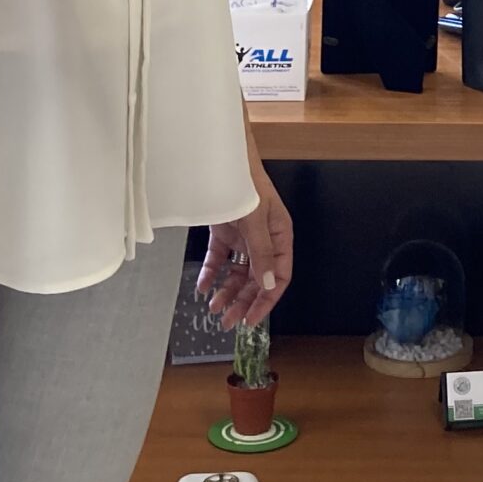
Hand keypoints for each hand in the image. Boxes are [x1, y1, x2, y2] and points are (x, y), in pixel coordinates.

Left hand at [198, 154, 292, 326]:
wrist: (220, 160)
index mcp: (280, 236)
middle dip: (243, 301)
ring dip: (227, 291)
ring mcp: (243, 237)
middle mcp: (264, 239)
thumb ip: (261, 253)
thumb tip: (268, 286)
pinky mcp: (224, 233)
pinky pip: (219, 260)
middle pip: (257, 278)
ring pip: (238, 273)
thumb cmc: (245, 184)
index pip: (279, 276)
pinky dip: (211, 273)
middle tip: (227, 322)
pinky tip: (202, 287)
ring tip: (214, 308)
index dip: (267, 300)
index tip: (251, 319)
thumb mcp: (255, 220)